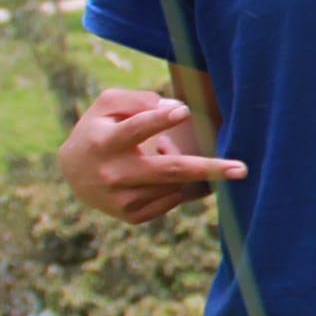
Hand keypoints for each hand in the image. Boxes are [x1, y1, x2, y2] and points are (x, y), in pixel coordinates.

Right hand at [58, 88, 244, 223]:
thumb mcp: (107, 105)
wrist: (73, 172)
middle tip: (242, 169)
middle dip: (208, 169)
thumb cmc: (100, 128)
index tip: (183, 111)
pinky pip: (170, 199)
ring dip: (180, 163)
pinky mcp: (131, 215)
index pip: (135, 130)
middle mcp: (112, 174)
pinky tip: (154, 171)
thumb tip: (173, 109)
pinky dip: (173, 184)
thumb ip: (137, 100)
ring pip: (173, 183)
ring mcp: (121, 199)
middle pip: (168, 171)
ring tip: (160, 149)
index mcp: (104, 142)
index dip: (159, 120)